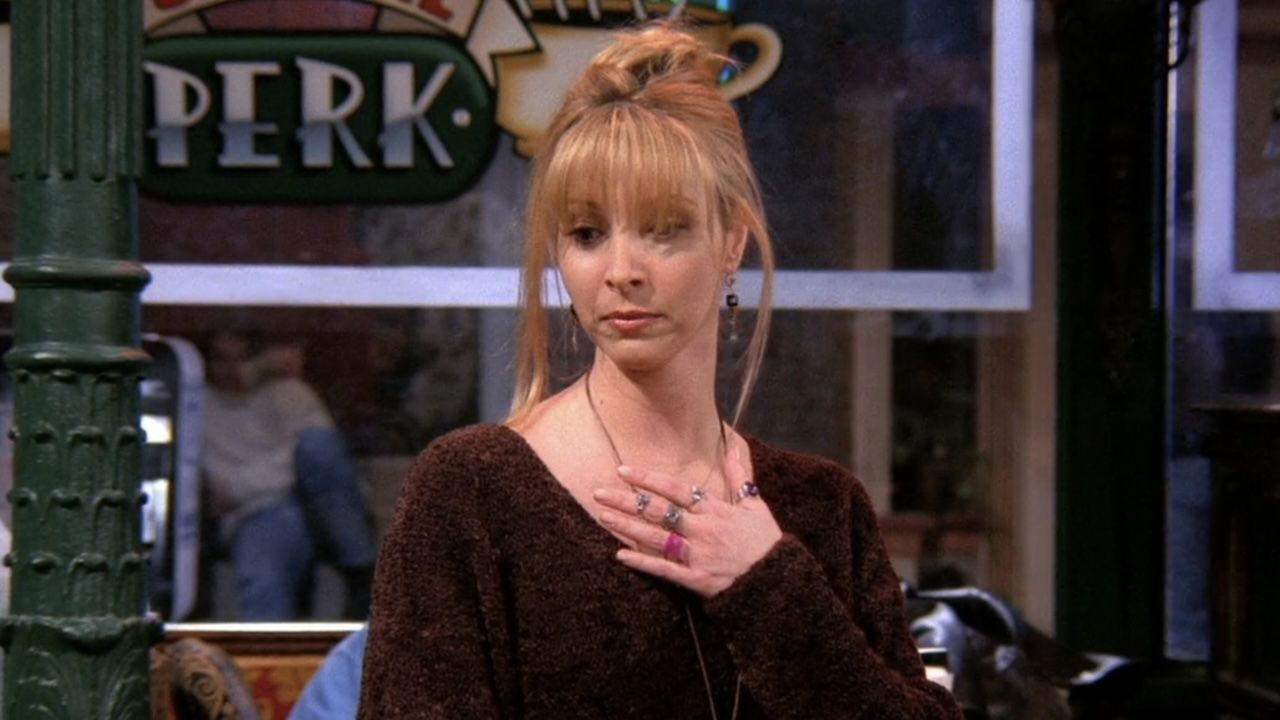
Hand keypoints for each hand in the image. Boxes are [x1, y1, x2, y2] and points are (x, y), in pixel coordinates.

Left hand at [592, 444, 782, 597]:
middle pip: (659, 511)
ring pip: (656, 538)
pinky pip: (664, 569)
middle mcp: (703, 529)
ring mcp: (698, 555)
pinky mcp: (696, 579)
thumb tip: (732, 449)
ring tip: (602, 517)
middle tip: (599, 493)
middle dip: (627, 501)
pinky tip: (621, 555)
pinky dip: (642, 563)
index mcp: (716, 509)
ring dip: (628, 527)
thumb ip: (740, 477)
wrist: (776, 581)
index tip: (624, 470)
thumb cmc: (765, 542)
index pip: (676, 489)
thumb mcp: (755, 505)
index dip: (649, 479)